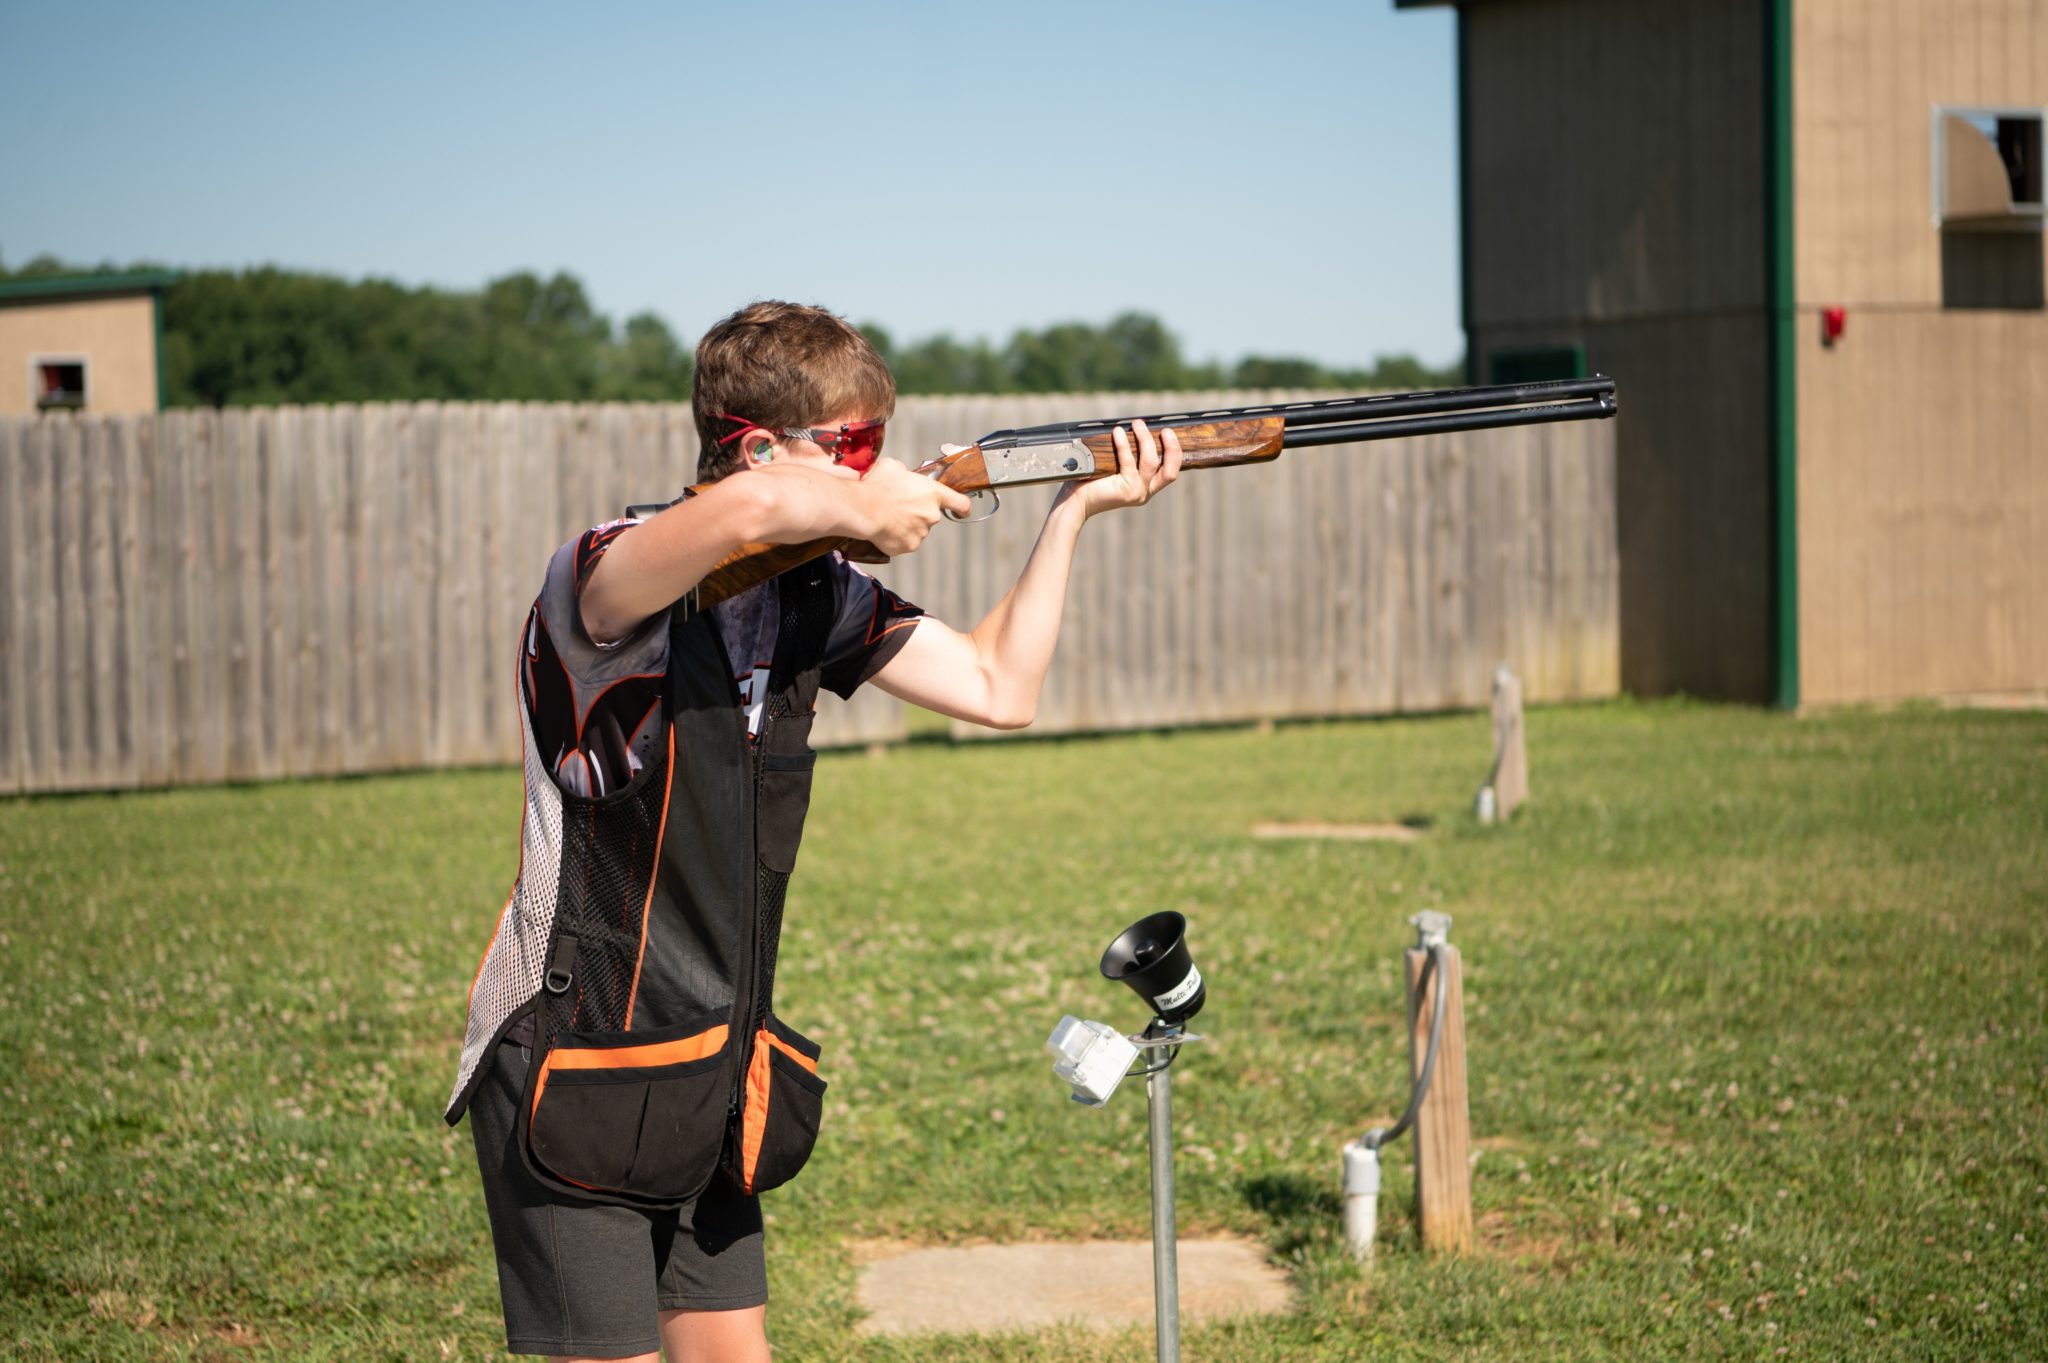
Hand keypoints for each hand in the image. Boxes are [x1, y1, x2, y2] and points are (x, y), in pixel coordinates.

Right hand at [851, 457, 972, 555]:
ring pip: (917, 530)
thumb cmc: (878, 484)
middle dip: (917, 513)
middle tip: (898, 507)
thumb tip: (903, 475)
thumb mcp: (893, 466)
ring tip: (887, 516)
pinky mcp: (909, 546)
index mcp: (933, 493)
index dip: (963, 508)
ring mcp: (921, 533)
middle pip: (930, 516)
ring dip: (906, 525)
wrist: (864, 508)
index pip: (960, 503)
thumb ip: (906, 473)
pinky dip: (896, 538)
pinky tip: (884, 528)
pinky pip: (904, 542)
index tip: (963, 511)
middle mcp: (932, 515)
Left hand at [1063, 419, 1181, 519]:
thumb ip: (1130, 455)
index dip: (1176, 453)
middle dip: (1172, 448)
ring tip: (1137, 424)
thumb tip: (1136, 428)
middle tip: (1165, 430)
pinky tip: (1118, 432)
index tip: (1169, 433)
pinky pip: (1128, 461)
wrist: (1076, 501)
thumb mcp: (1116, 467)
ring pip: (1150, 462)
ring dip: (1145, 439)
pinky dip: (1123, 444)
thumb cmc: (1092, 481)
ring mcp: (1136, 492)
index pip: (1171, 471)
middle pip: (1170, 470)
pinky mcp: (1125, 490)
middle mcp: (1145, 492)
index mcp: (1146, 487)